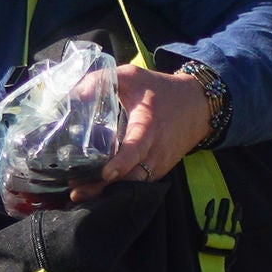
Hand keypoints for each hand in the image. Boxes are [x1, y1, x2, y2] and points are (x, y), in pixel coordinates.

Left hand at [73, 63, 214, 193]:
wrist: (198, 105)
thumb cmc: (161, 89)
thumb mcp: (132, 76)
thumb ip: (101, 81)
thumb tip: (72, 94)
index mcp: (149, 126)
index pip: (137, 149)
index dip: (122, 163)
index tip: (106, 174)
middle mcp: (156, 151)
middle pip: (132, 178)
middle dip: (105, 188)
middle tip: (75, 192)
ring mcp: (159, 164)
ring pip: (134, 187)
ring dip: (108, 193)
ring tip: (79, 194)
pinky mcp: (158, 171)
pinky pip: (139, 186)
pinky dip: (119, 192)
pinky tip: (95, 191)